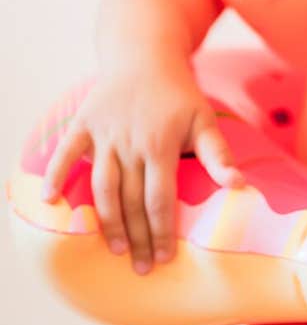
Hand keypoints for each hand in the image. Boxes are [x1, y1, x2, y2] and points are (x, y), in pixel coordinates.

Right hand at [40, 54, 245, 274]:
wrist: (145, 55)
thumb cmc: (179, 93)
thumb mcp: (204, 119)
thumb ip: (219, 154)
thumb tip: (239, 186)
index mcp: (160, 145)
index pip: (159, 199)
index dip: (161, 231)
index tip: (165, 258)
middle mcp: (129, 143)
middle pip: (131, 200)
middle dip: (137, 238)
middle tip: (142, 268)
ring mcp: (104, 134)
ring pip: (102, 186)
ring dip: (106, 220)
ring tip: (115, 249)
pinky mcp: (84, 123)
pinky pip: (65, 151)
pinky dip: (56, 174)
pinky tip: (50, 200)